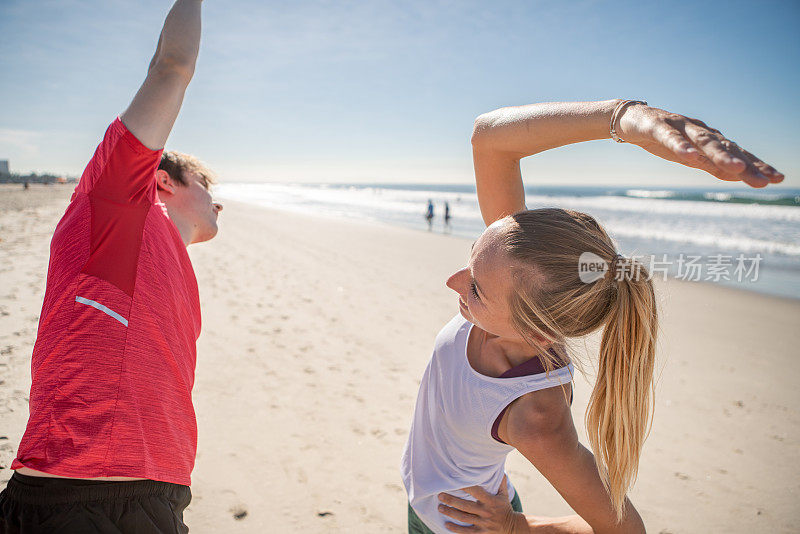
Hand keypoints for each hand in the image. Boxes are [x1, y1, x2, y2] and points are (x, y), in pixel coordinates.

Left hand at [437, 475, 523, 532]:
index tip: (453, 481)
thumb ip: (500, 482)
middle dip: (451, 500)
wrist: (513, 528)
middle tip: (440, 495)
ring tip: (440, 508)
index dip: (464, 486)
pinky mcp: (481, 533)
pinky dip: (456, 529)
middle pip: (465, 506)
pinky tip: (446, 524)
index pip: (475, 491)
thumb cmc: (505, 508)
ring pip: (463, 518)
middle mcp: (485, 512)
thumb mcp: (504, 494)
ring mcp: (483, 524)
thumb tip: (498, 468)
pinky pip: (466, 532)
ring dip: (450, 513)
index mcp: (490, 501)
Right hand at [616, 103, 783, 187]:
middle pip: (725, 147)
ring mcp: (679, 126)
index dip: (757, 165)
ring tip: (736, 168)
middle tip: (765, 180)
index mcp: (708, 138)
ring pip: (703, 140)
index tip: (777, 178)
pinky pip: (670, 137)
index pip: (736, 153)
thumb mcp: (688, 156)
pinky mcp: (657, 126)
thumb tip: (737, 175)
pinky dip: (681, 146)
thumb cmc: (662, 138)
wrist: (630, 119)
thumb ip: (710, 164)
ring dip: (720, 154)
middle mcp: (699, 130)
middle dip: (746, 164)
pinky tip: (690, 156)